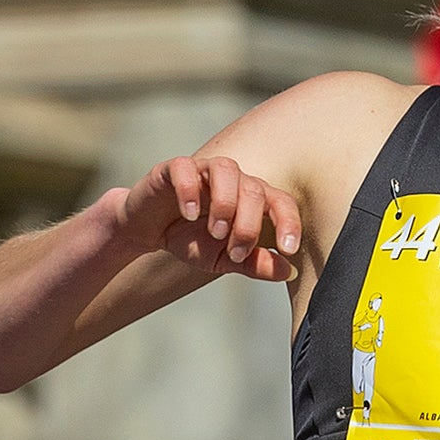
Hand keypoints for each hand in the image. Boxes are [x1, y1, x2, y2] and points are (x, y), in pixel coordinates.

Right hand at [112, 154, 299, 281]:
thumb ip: (255, 263)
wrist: (150, 232)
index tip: (288, 248)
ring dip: (225, 203)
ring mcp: (204, 170)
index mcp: (252, 199)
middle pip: (254, 189)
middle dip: (248, 225)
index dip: (289, 222)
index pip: (280, 201)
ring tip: (216, 231)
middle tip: (233, 250)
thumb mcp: (225, 259)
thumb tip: (288, 271)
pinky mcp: (174, 168)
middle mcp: (233, 180)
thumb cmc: (191, 239)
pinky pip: (186, 168)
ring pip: (226, 169)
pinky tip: (189, 213)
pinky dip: (190, 190)